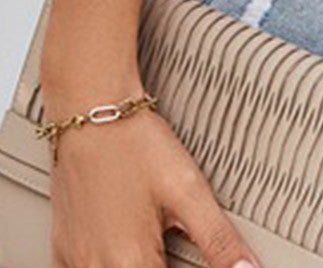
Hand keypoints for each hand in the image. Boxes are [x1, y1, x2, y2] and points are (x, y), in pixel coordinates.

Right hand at [45, 92, 262, 267]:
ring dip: (138, 265)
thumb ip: (219, 240)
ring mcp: (77, 260)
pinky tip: (121, 250)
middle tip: (171, 241)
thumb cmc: (136, 144)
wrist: (91, 111)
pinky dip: (106, 264)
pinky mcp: (63, 248)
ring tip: (153, 245)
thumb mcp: (189, 191)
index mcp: (132, 262)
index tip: (188, 256)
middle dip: (162, 265)